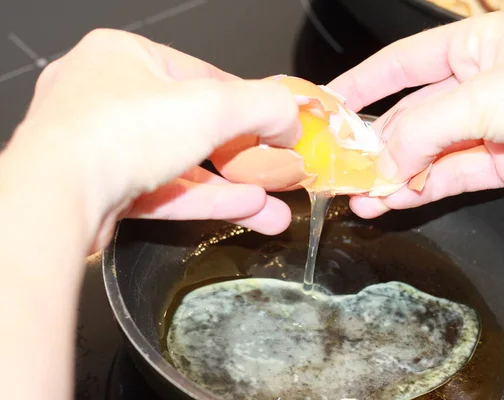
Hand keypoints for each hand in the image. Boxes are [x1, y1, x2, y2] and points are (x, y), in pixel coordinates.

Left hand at [4, 29, 299, 251]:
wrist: (54, 197)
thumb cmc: (113, 133)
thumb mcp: (212, 106)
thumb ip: (263, 106)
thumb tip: (290, 118)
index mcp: (125, 58)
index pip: (204, 77)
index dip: (249, 104)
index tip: (278, 125)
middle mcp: (110, 98)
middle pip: (195, 126)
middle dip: (244, 155)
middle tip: (277, 169)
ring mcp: (104, 147)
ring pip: (182, 165)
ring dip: (232, 186)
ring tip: (273, 206)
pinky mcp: (104, 189)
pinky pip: (165, 191)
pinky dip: (205, 200)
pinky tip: (245, 211)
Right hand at [328, 11, 503, 217]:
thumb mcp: (483, 97)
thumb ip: (423, 130)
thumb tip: (381, 163)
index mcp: (469, 48)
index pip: (399, 64)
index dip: (360, 84)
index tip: (327, 108)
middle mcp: (473, 87)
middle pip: (407, 117)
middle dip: (374, 145)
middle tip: (343, 170)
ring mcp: (484, 129)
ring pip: (422, 154)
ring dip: (391, 177)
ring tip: (362, 198)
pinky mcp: (497, 164)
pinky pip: (445, 178)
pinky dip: (417, 191)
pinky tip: (392, 201)